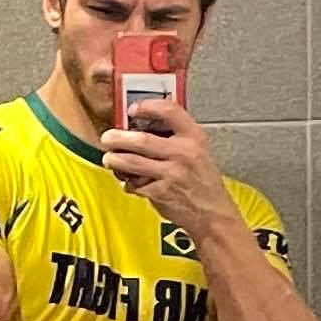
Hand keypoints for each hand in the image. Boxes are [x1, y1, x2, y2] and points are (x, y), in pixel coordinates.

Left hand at [102, 91, 234, 240]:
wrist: (212, 213)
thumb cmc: (202, 181)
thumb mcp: (198, 150)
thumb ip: (175, 136)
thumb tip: (140, 126)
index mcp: (194, 137)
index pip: (169, 111)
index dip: (147, 106)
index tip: (132, 109)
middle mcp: (184, 153)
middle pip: (142, 139)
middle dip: (118, 138)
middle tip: (107, 138)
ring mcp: (172, 174)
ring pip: (132, 162)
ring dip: (115, 160)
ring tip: (109, 159)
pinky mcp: (161, 193)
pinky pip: (135, 183)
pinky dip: (128, 182)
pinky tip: (128, 180)